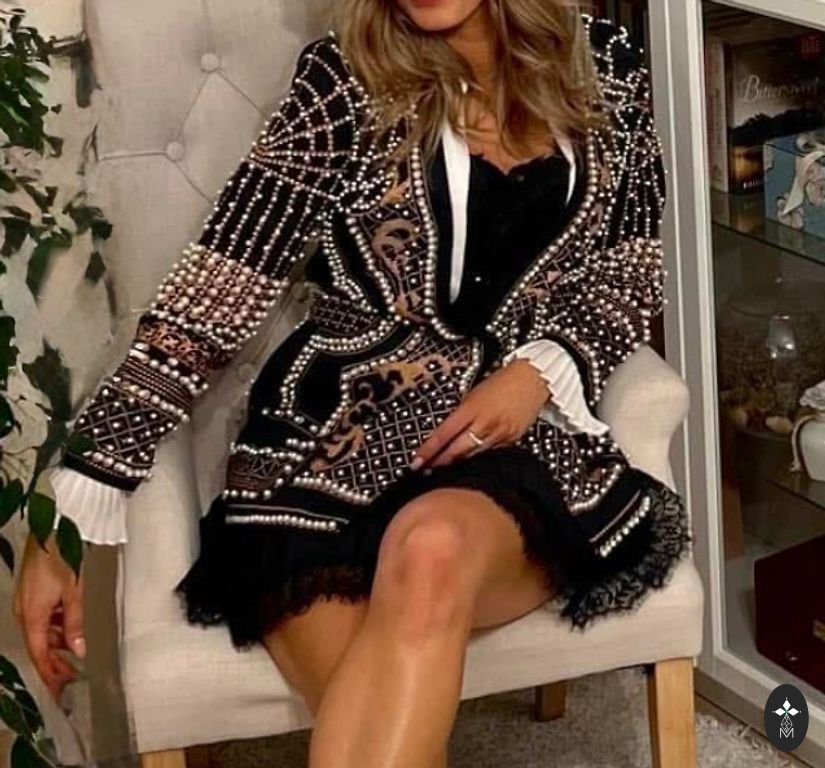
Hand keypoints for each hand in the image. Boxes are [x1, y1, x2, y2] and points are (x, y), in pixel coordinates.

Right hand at [13, 531, 85, 699]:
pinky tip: (68, 632)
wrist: (50, 532)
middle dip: (54, 664)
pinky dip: (55, 629)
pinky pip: (41, 619)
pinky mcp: (31, 594)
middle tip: (70, 679)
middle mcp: (24, 612)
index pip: (39, 654)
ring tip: (73, 659)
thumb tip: (78, 649)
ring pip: (41, 633)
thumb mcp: (73, 594)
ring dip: (56, 646)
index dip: (50, 674)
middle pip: (39, 646)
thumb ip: (75, 624)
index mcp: (32, 616)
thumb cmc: (60, 559)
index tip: (59, 690)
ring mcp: (26, 603)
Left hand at [410, 358, 550, 469]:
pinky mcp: (511, 441)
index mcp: (471, 409)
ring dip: (457, 464)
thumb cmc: (502, 382)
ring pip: (473, 456)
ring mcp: (499, 434)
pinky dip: (478, 458)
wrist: (533, 379)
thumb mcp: (473, 394)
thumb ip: (461, 415)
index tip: (416, 462)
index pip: (444, 434)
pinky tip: (470, 463)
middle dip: (440, 463)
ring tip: (444, 470)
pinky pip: (490, 454)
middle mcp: (485, 423)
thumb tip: (447, 434)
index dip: (428, 451)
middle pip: (457, 451)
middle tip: (426, 471)